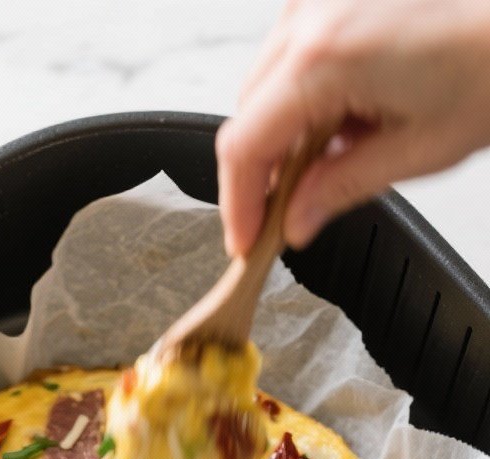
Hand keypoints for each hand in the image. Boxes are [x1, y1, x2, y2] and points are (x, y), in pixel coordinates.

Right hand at [217, 0, 489, 254]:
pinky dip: (310, 92)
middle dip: (265, 169)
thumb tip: (296, 220)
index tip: (246, 239)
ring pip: (269, 83)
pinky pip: (297, 51)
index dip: (239, 203)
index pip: (246, 144)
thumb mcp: (417, 151)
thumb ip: (341, 189)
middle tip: (291, 213)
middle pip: (249, 111)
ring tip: (343, 151)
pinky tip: (352, 112)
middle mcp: (314, 12)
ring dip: (289, 129)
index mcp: (325, 56)